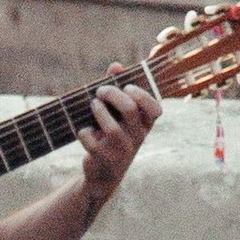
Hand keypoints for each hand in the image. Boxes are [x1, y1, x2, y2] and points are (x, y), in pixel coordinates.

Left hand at [78, 70, 161, 208]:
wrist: (103, 173)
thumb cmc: (112, 134)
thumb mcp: (118, 114)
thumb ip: (117, 88)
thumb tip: (116, 66)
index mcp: (145, 125)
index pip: (155, 109)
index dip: (142, 95)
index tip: (127, 87)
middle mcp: (137, 138)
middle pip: (130, 110)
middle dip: (112, 95)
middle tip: (100, 91)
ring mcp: (122, 151)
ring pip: (112, 128)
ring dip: (99, 111)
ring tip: (92, 104)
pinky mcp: (104, 160)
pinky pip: (91, 141)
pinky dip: (84, 132)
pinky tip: (84, 131)